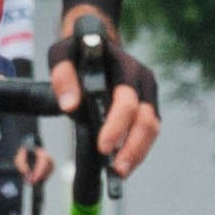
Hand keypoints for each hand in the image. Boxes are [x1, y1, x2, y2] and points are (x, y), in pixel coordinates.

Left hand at [54, 21, 162, 178]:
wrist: (95, 42)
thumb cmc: (78, 50)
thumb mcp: (62, 54)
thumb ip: (62, 75)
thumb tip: (70, 106)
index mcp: (126, 67)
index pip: (127, 100)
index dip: (117, 125)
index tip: (103, 147)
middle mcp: (142, 81)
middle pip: (147, 119)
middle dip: (133, 147)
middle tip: (116, 170)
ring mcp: (148, 95)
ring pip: (152, 129)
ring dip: (138, 153)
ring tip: (120, 172)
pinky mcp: (146, 107)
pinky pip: (147, 132)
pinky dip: (137, 149)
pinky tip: (122, 163)